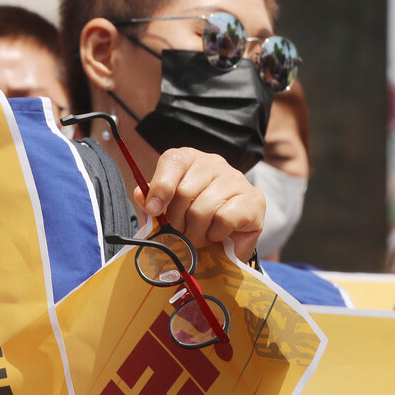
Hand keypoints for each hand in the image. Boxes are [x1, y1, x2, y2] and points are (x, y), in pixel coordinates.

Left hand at [135, 148, 263, 260]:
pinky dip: (216, 234)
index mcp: (188, 158)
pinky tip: (218, 234)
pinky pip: (224, 220)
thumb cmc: (192, 215)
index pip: (172, 161)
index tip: (154, 211)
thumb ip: (152, 201)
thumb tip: (141, 194)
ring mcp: (235, 178)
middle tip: (180, 233)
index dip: (160, 188)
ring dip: (196, 233)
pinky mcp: (254, 199)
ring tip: (198, 236)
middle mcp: (213, 162)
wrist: (229, 231)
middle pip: (184, 192)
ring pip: (203, 209)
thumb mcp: (168, 207)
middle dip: (177, 221)